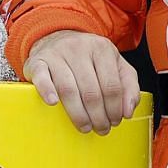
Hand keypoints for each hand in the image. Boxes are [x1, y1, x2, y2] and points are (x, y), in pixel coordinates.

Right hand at [21, 29, 140, 134]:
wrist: (55, 38)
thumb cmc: (88, 57)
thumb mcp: (115, 64)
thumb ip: (128, 85)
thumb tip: (128, 111)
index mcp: (102, 48)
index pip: (112, 85)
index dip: (115, 108)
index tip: (115, 121)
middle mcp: (79, 48)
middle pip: (91, 91)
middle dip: (99, 116)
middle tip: (101, 129)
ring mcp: (57, 54)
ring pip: (69, 89)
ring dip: (78, 114)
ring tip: (85, 127)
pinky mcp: (38, 61)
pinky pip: (42, 78)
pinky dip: (47, 91)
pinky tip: (53, 104)